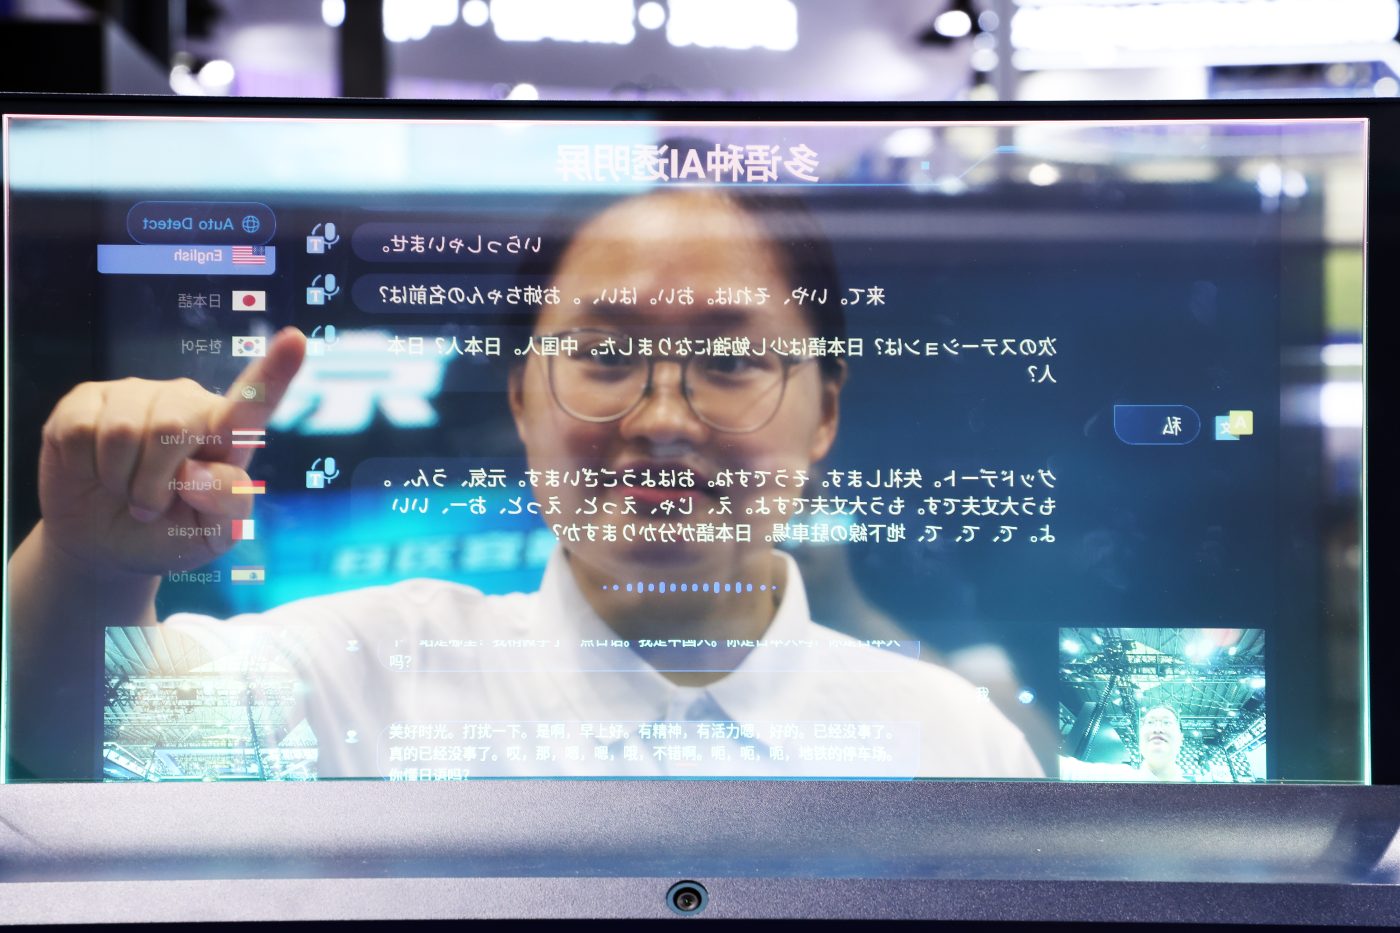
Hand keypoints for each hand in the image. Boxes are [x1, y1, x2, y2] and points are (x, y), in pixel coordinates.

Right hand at [36, 328, 305, 577]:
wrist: (102, 542)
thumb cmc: (167, 533)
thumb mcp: (209, 538)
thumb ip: (226, 510)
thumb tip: (197, 474)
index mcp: (227, 434)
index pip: (255, 401)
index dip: (275, 372)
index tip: (296, 341)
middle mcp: (187, 403)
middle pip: (171, 427)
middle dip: (153, 483)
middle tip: (150, 506)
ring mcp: (136, 395)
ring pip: (122, 430)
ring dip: (120, 480)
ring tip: (125, 489)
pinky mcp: (88, 398)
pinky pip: (80, 430)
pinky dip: (86, 469)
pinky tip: (94, 471)